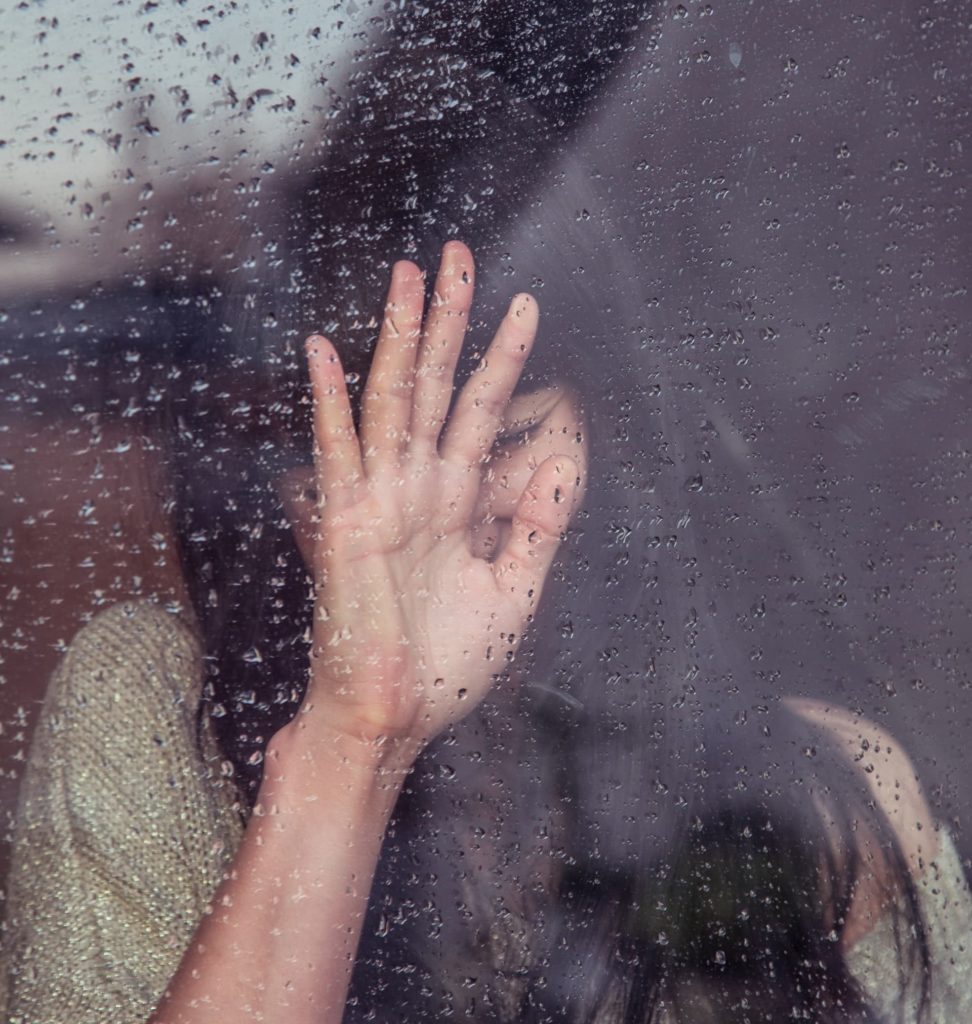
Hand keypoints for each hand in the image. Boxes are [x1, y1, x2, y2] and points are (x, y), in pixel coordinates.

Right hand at [282, 242, 580, 757]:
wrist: (395, 721)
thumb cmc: (445, 668)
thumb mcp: (512, 592)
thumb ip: (537, 526)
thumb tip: (563, 461)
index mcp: (455, 504)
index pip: (480, 413)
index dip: (502, 360)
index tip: (525, 307)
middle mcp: (417, 490)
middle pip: (434, 386)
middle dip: (449, 321)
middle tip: (459, 256)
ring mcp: (380, 501)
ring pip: (392, 401)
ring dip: (399, 338)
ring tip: (410, 275)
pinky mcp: (346, 524)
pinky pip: (339, 452)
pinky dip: (330, 401)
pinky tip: (325, 350)